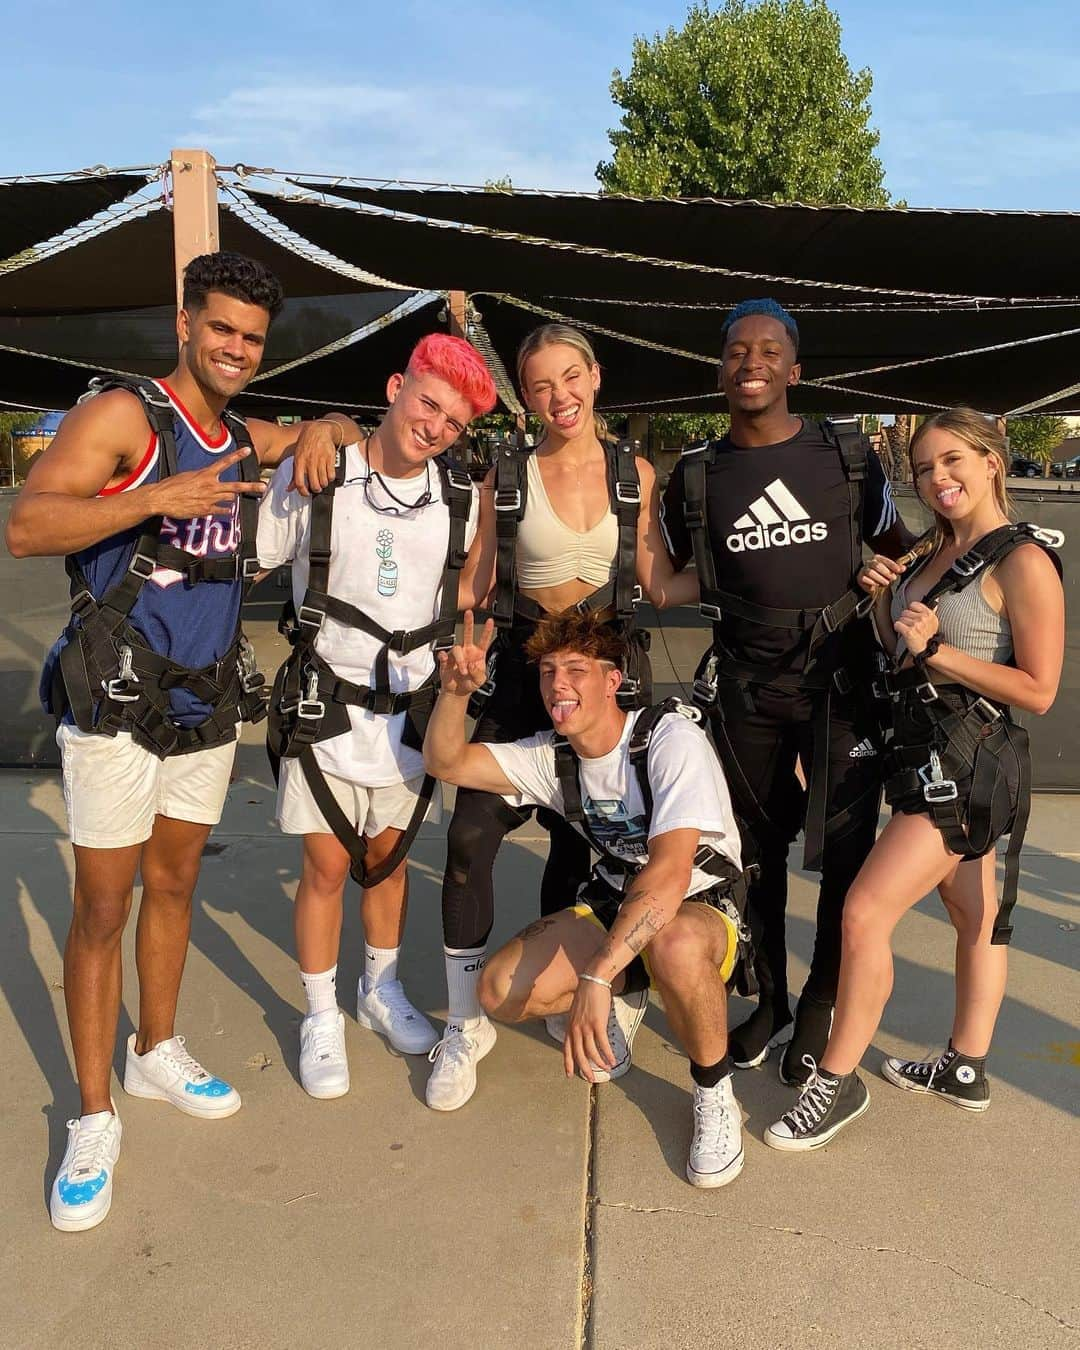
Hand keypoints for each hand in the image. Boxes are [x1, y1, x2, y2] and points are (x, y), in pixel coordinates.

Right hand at [147, 446, 264, 517]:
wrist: (161, 498)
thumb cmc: (171, 486)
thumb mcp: (187, 476)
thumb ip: (201, 477)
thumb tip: (208, 480)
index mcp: (205, 474)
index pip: (224, 462)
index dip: (237, 456)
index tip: (248, 450)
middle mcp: (210, 485)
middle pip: (236, 486)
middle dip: (251, 486)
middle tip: (263, 486)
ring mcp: (210, 499)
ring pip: (230, 498)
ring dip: (232, 497)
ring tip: (235, 497)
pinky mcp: (206, 510)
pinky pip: (222, 510)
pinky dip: (225, 510)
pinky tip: (227, 511)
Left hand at [289, 420, 340, 495]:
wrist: (318, 431)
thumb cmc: (306, 444)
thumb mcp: (297, 458)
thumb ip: (294, 474)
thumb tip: (289, 488)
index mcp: (299, 462)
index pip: (299, 482)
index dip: (303, 492)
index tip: (305, 493)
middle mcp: (310, 462)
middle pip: (314, 484)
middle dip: (316, 489)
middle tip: (316, 488)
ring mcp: (321, 461)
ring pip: (324, 482)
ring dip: (323, 484)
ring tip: (322, 481)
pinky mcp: (330, 459)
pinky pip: (331, 475)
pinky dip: (330, 478)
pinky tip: (327, 475)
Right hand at [437, 610, 495, 697]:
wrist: (457, 692)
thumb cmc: (470, 683)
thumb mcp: (480, 681)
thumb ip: (478, 672)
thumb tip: (471, 664)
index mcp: (478, 654)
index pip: (484, 640)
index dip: (487, 630)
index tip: (490, 621)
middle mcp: (467, 651)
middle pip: (468, 634)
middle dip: (468, 623)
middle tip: (469, 613)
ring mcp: (456, 655)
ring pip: (457, 648)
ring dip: (460, 660)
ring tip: (463, 671)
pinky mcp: (446, 660)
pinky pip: (443, 655)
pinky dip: (443, 656)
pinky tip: (445, 658)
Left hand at [564, 979, 614, 1082]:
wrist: (593, 980)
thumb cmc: (586, 994)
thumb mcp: (576, 1010)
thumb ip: (577, 1022)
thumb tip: (582, 1032)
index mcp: (570, 1026)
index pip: (566, 1049)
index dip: (568, 1063)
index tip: (569, 1075)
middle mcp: (575, 1029)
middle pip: (579, 1054)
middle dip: (585, 1068)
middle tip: (591, 1079)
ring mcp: (586, 1027)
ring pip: (591, 1052)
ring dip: (599, 1063)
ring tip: (606, 1069)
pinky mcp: (597, 1024)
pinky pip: (603, 1045)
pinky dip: (608, 1054)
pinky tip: (612, 1061)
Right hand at [858, 553, 906, 593]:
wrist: (876, 587)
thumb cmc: (883, 578)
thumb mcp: (892, 573)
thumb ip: (897, 569)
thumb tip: (903, 568)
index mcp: (878, 558)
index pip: (885, 560)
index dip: (893, 565)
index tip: (899, 570)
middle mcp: (870, 562)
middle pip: (877, 565)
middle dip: (886, 573)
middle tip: (893, 578)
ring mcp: (864, 570)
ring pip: (871, 572)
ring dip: (880, 579)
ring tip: (886, 583)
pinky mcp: (859, 577)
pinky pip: (865, 579)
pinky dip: (872, 582)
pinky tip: (877, 585)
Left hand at [893, 601, 938, 655]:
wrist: (929, 650)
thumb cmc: (929, 637)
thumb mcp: (933, 622)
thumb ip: (931, 611)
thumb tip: (936, 600)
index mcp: (929, 614)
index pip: (913, 604)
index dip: (911, 611)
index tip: (912, 617)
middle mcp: (923, 618)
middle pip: (905, 612)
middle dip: (906, 619)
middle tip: (911, 627)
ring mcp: (916, 624)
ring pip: (900, 619)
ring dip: (902, 625)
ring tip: (909, 631)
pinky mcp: (909, 631)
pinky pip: (897, 624)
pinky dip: (898, 629)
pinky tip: (903, 632)